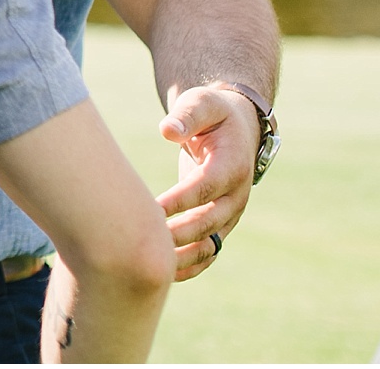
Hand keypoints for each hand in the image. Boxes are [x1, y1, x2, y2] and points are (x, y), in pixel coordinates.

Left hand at [155, 84, 258, 280]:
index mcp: (232, 166)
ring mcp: (230, 214)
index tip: (152, 208)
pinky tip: (164, 274)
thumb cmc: (212, 113)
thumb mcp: (202, 104)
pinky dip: (190, 265)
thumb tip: (167, 130)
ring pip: (209, 244)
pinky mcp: (220, 224)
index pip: (205, 188)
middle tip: (144, 238)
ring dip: (182, 256)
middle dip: (177, 233)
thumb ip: (187, 115)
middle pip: (208, 222)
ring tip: (149, 261)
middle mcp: (236, 195)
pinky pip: (208, 252)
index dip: (180, 200)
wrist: (235, 128)